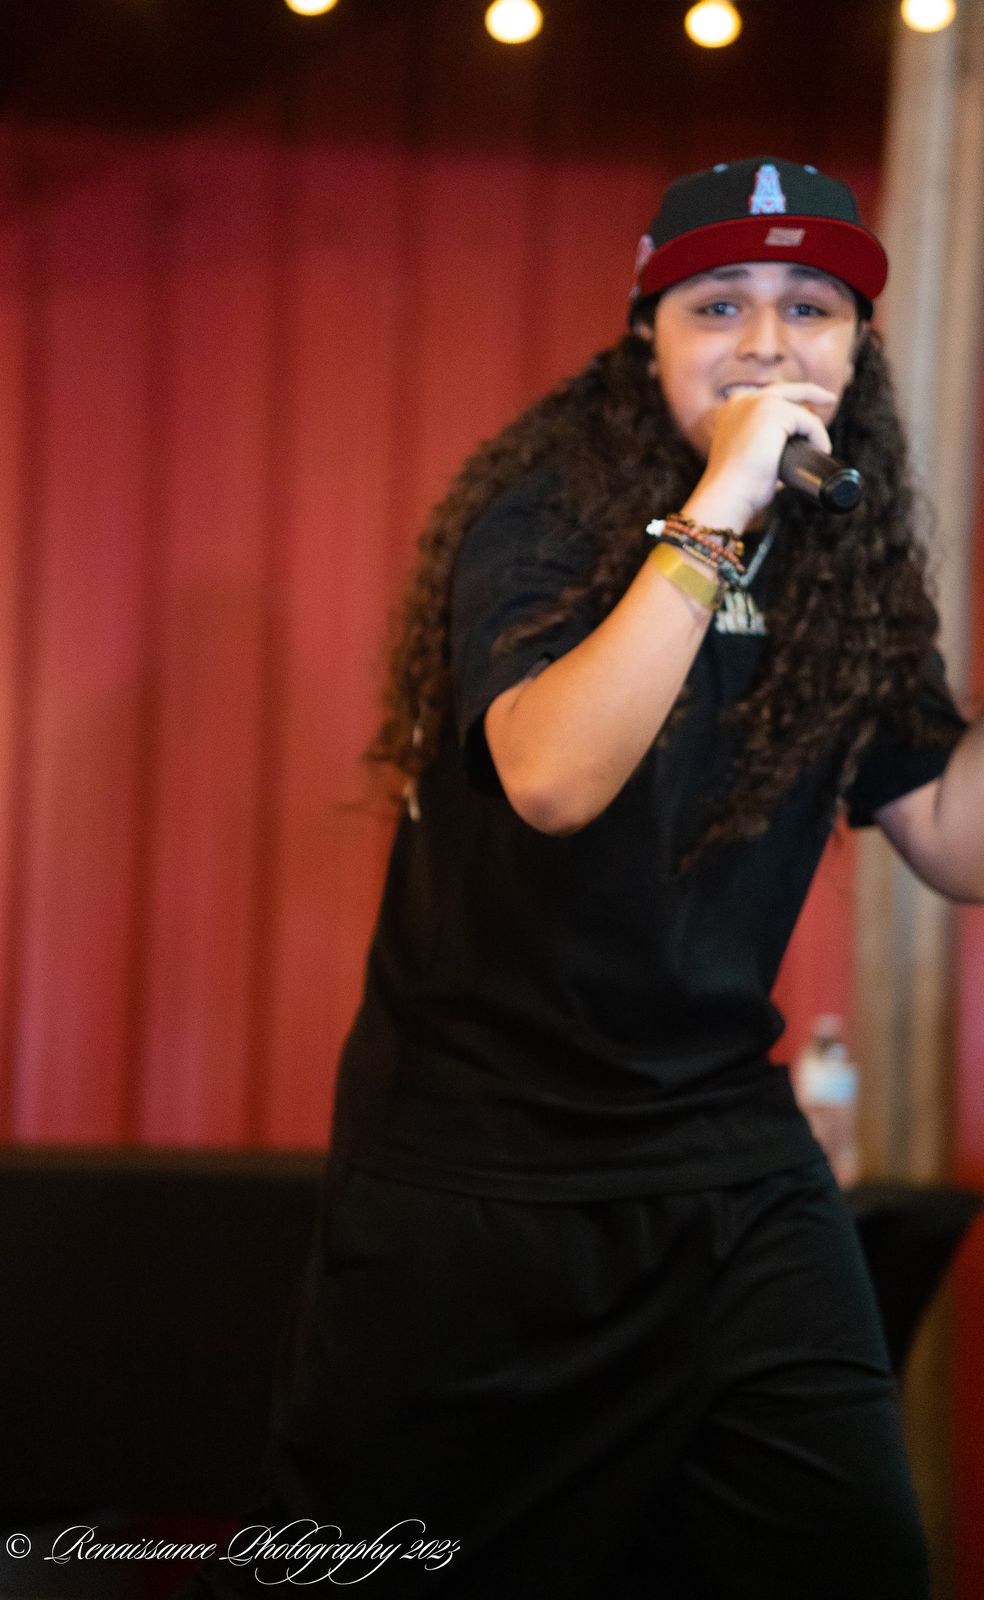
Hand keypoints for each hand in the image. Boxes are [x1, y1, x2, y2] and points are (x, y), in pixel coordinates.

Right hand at [692, 382, 836, 530]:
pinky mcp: (775, 411)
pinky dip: (819, 438)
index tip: (810, 407)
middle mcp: (743, 400)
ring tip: (818, 454)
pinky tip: (820, 452)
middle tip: (830, 399)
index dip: (793, 401)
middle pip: (788, 389)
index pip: (769, 397)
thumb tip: (796, 457)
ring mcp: (758, 403)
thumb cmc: (739, 487)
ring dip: (815, 434)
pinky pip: (810, 422)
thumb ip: (769, 450)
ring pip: (802, 413)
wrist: (728, 494)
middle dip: (812, 392)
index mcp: (732, 410)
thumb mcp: (751, 460)